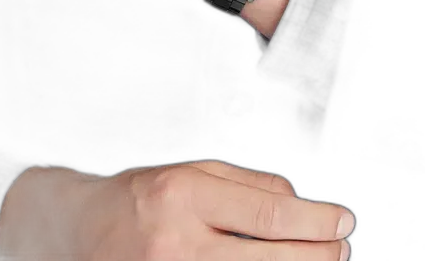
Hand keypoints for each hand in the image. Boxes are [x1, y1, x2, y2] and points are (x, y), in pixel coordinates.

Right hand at [0, 160, 352, 259]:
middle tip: (341, 248)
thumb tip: (295, 203)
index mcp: (185, 196)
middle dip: (319, 255)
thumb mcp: (189, 171)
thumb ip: (244, 183)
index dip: (316, 221)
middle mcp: (181, 243)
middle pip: (272, 257)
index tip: (341, 220)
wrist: (83, 234)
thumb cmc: (137, 198)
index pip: (268, 214)